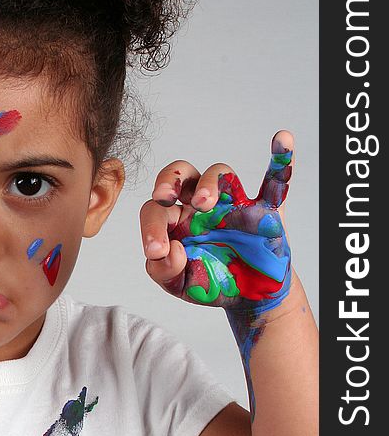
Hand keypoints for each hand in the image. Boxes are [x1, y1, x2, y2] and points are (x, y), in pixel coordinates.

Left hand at [139, 130, 292, 312]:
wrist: (248, 297)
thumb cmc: (210, 281)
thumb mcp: (176, 283)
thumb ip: (162, 270)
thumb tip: (170, 249)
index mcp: (175, 219)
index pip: (155, 209)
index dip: (151, 226)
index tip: (157, 250)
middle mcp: (199, 204)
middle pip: (182, 173)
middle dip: (170, 179)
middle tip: (164, 196)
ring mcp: (232, 204)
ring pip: (220, 173)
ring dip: (211, 183)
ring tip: (204, 204)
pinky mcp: (264, 210)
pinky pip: (275, 181)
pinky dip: (281, 160)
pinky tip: (283, 139)